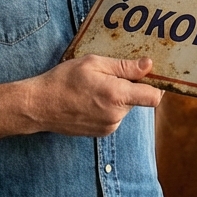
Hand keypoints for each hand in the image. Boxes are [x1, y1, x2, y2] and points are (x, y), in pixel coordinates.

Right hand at [25, 55, 162, 136]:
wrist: (40, 106)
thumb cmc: (64, 80)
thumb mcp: (93, 63)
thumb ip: (124, 66)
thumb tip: (148, 65)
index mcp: (117, 96)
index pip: (154, 97)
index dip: (156, 85)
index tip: (149, 75)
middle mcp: (117, 115)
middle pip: (138, 99)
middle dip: (129, 87)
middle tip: (107, 75)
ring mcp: (109, 126)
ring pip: (125, 108)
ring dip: (117, 98)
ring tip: (94, 88)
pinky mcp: (102, 132)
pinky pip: (114, 116)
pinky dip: (108, 107)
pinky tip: (89, 100)